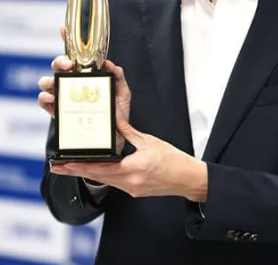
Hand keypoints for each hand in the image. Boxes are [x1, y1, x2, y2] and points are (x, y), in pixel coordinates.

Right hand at [38, 28, 131, 154]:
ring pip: (46, 82)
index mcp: (87, 75)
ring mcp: (64, 97)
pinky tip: (52, 100)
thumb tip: (109, 64)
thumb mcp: (122, 92)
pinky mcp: (58, 113)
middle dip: (59, 62)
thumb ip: (118, 76)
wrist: (114, 139)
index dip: (66, 39)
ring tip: (55, 85)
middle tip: (68, 66)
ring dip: (48, 81)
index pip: (75, 54)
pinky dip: (46, 100)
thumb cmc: (117, 114)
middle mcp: (72, 83)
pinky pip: (45, 103)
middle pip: (57, 66)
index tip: (62, 28)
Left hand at [50, 119, 207, 201]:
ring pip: (104, 180)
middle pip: (97, 177)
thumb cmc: (173, 160)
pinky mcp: (134, 191)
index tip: (62, 164)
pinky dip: (103, 175)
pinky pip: (114, 183)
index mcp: (132, 169)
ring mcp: (131, 189)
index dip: (79, 166)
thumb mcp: (149, 142)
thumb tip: (114, 119)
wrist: (188, 179)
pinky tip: (96, 169)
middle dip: (76, 171)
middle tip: (57, 167)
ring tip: (72, 167)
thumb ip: (129, 131)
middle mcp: (129, 183)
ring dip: (88, 173)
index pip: (99, 168)